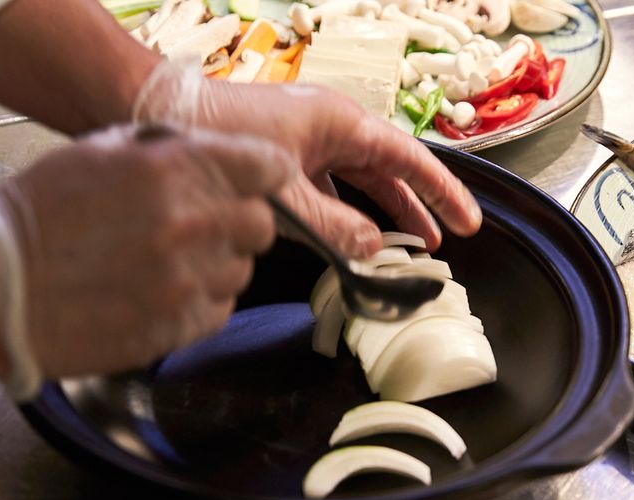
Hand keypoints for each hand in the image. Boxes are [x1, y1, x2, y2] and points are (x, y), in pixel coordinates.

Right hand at [0, 125, 293, 380]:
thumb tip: (219, 159)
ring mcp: (188, 281)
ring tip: (169, 263)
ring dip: (217, 264)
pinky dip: (201, 301)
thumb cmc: (42, 212)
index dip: (266, 173)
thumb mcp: (104, 150)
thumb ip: (174, 151)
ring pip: (242, 271)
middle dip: (239, 222)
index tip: (260, 181)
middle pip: (262, 225)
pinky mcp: (179, 327)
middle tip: (204, 226)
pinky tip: (162, 292)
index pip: (270, 167)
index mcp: (178, 170)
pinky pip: (219, 310)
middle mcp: (193, 225)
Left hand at [134, 60, 481, 257]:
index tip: (468, 223)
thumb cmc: (225, 138)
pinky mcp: (287, 156)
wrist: (166, 114)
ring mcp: (309, 142)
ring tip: (407, 244)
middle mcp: (332, 128)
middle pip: (390, 170)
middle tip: (444, 241)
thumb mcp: (284, 188)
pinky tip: (351, 235)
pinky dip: (345, 211)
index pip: (409, 160)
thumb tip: (373, 251)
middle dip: (418, 206)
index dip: (442, 194)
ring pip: (360, 180)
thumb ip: (331, 224)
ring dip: (383, 211)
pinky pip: (330, 186)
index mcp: (342, 124)